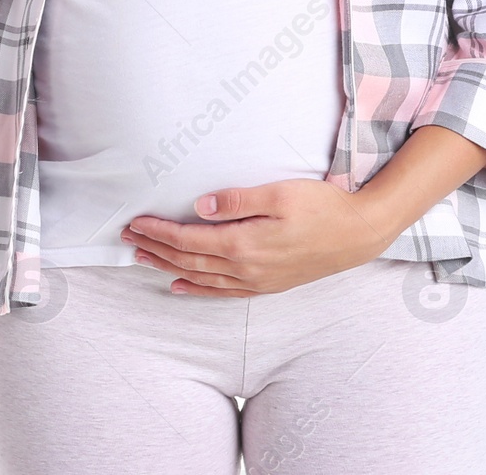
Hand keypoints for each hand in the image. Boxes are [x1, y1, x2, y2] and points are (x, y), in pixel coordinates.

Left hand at [118, 178, 392, 296]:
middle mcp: (245, 268)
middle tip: (128, 237)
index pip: (189, 239)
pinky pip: (223, 292)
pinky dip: (197, 289)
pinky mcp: (266, 284)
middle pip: (189, 260)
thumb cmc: (321, 207)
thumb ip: (238, 200)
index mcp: (244, 244)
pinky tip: (182, 286)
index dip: (159, 231)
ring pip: (201, 277)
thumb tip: (200, 207)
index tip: (136, 221)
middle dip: (156, 248)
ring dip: (169, 267)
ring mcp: (256, 280)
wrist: (358, 234)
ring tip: (143, 258)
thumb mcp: (279, 194)